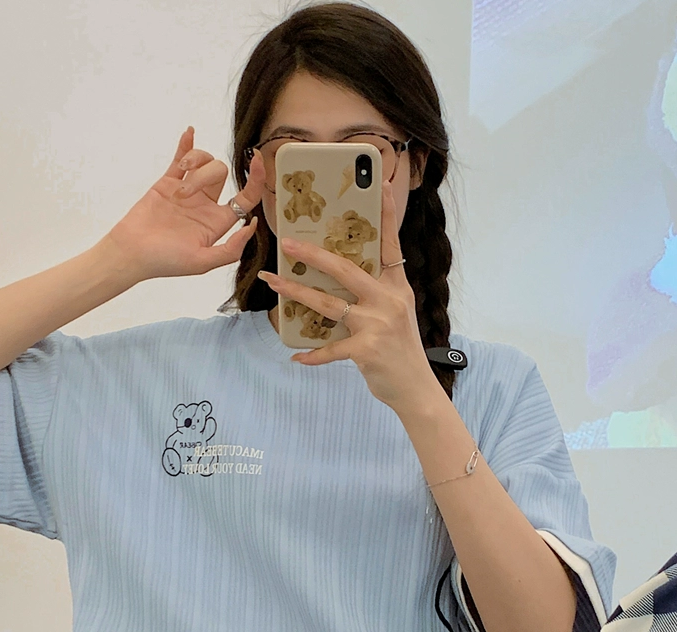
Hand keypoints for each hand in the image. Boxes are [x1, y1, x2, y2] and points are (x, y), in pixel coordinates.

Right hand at [106, 127, 264, 281]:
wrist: (131, 252)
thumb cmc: (164, 261)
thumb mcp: (202, 263)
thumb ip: (230, 249)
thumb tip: (251, 225)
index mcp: (217, 223)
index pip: (246, 197)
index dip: (256, 180)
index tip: (259, 161)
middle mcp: (205, 205)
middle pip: (221, 173)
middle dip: (206, 176)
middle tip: (184, 194)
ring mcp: (187, 191)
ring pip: (203, 162)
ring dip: (194, 163)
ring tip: (179, 180)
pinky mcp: (168, 182)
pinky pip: (180, 158)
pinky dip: (187, 144)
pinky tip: (190, 133)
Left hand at [259, 182, 439, 413]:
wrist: (415, 388)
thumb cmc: (400, 350)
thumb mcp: (396, 314)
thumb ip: (374, 295)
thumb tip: (339, 282)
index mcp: (397, 287)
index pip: (391, 244)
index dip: (387, 215)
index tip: (383, 184)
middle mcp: (388, 300)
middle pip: (345, 269)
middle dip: (312, 255)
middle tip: (287, 243)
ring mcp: (377, 324)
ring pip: (328, 304)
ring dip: (296, 294)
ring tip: (273, 283)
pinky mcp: (366, 350)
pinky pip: (330, 349)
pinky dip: (312, 354)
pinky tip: (296, 356)